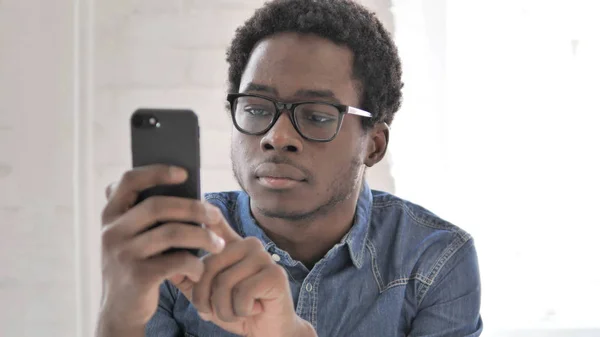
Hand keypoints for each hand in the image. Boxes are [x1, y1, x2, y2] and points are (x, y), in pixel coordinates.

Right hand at [97, 165, 226, 331]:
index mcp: (111, 215)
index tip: (184, 173)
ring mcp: (123, 254)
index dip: (157, 172)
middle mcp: (112, 232)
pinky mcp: (137, 277)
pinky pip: (177, 261)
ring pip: (172, 233)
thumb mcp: (133, 237)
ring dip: (203, 237)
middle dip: (194, 208)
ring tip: (219, 244)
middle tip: (216, 216)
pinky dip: (195, 264)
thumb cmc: (138, 263)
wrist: (121, 310)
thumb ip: (148, 215)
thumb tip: (188, 190)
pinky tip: (201, 269)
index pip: (129, 180)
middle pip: (159, 206)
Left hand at [171, 207, 316, 336]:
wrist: (269, 331)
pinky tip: (253, 310)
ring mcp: (263, 257)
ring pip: (224, 284)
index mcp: (231, 246)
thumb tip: (166, 261)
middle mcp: (248, 244)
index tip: (196, 199)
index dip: (204, 212)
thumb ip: (190, 279)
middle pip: (208, 267)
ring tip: (236, 312)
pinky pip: (242, 294)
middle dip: (204, 299)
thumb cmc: (237, 310)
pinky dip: (241, 312)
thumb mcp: (208, 296)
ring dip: (224, 310)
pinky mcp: (274, 274)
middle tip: (213, 313)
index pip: (215, 222)